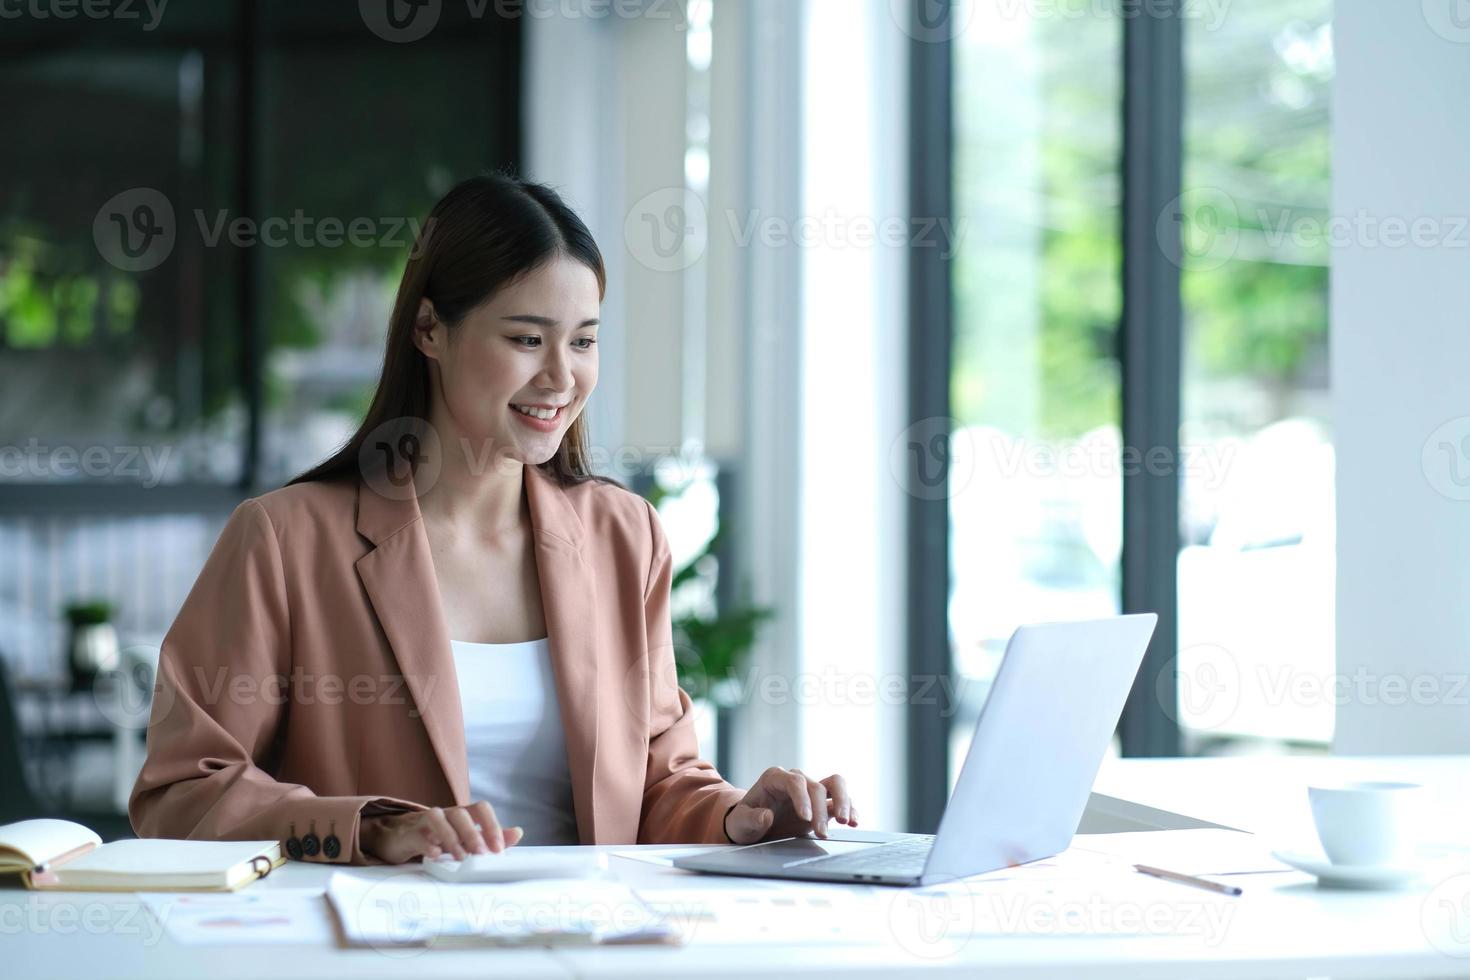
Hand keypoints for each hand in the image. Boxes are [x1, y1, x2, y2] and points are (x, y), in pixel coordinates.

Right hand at [360, 801, 525, 863]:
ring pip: (439, 818)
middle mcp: (446, 814)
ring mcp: (425, 821)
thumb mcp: (463, 838)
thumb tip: (518, 833)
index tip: (499, 849)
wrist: (398, 837)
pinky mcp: (409, 833)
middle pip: (462, 813)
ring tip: (460, 858)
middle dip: (474, 834)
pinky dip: (427, 844)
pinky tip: (434, 855)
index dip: (492, 825)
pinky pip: (418, 834)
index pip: (481, 809)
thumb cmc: (436, 837)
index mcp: (462, 815)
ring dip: (452, 837)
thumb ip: (489, 836)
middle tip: (481, 855)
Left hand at [724, 767, 856, 843]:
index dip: (802, 798)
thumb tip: (767, 816)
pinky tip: (853, 822)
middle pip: (816, 785)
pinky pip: (840, 800)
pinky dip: (850, 808)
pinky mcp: (821, 804)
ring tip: (846, 822)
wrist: (753, 826)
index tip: (806, 818)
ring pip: (835, 784)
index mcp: (774, 779)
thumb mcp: (741, 823)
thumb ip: (752, 819)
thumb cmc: (745, 821)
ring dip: (843, 801)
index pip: (794, 781)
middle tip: (821, 832)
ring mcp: (810, 790)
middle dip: (821, 810)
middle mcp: (796, 780)